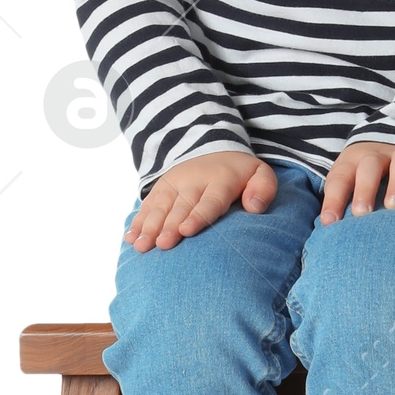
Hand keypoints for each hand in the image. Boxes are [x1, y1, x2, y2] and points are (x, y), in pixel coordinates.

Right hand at [124, 149, 277, 251]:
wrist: (213, 148)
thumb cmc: (240, 173)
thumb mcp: (260, 174)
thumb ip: (264, 189)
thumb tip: (254, 208)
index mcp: (220, 181)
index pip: (209, 201)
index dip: (197, 216)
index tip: (187, 231)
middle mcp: (194, 182)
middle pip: (181, 207)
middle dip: (169, 226)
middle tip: (162, 244)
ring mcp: (175, 184)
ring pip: (160, 207)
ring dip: (149, 226)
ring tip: (142, 246)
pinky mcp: (161, 188)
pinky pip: (147, 205)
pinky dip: (138, 221)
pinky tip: (131, 238)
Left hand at [319, 141, 394, 222]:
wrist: (385, 146)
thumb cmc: (362, 181)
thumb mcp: (347, 187)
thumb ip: (339, 207)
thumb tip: (325, 237)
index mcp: (352, 164)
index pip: (340, 179)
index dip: (334, 200)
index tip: (330, 223)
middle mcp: (378, 157)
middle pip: (370, 165)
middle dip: (365, 189)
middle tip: (362, 213)